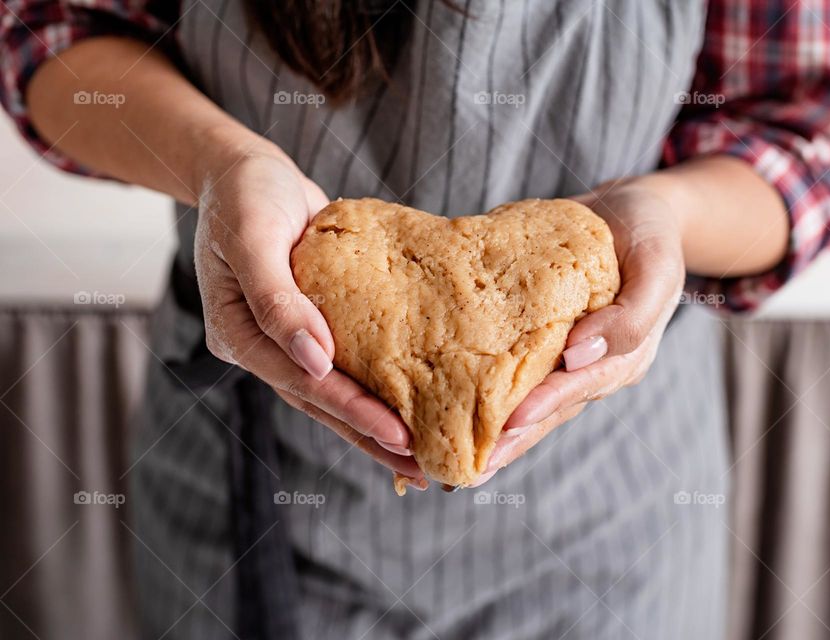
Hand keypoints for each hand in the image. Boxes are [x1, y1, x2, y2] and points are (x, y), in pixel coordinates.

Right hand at [194, 146, 425, 485]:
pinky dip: (373, 385)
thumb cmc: (245, 194)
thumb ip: (278, 299)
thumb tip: (315, 358)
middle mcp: (263, 347)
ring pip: (334, 392)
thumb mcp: (253, 238)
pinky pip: (345, 362)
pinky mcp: (313, 322)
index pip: (304, 384)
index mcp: (239, 335)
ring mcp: (287, 339)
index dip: (353, 411)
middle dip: (370, 436)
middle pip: (320, 403)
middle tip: (421, 468)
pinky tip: (406, 404)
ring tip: (418, 456)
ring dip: (373, 424)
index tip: (399, 437)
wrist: (246, 170)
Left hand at [472, 178, 685, 485]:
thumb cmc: (651, 239)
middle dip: (508, 440)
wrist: (630, 210)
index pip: (577, 388)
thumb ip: (631, 317)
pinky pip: (508, 363)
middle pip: (545, 409)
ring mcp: (560, 353)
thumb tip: (580, 355)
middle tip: (469, 468)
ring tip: (451, 456)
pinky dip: (481, 384)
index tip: (509, 424)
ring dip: (489, 426)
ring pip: (522, 396)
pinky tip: (446, 401)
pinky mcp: (534, 334)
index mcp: (619, 358)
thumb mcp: (657, 269)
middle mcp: (586, 365)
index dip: (544, 406)